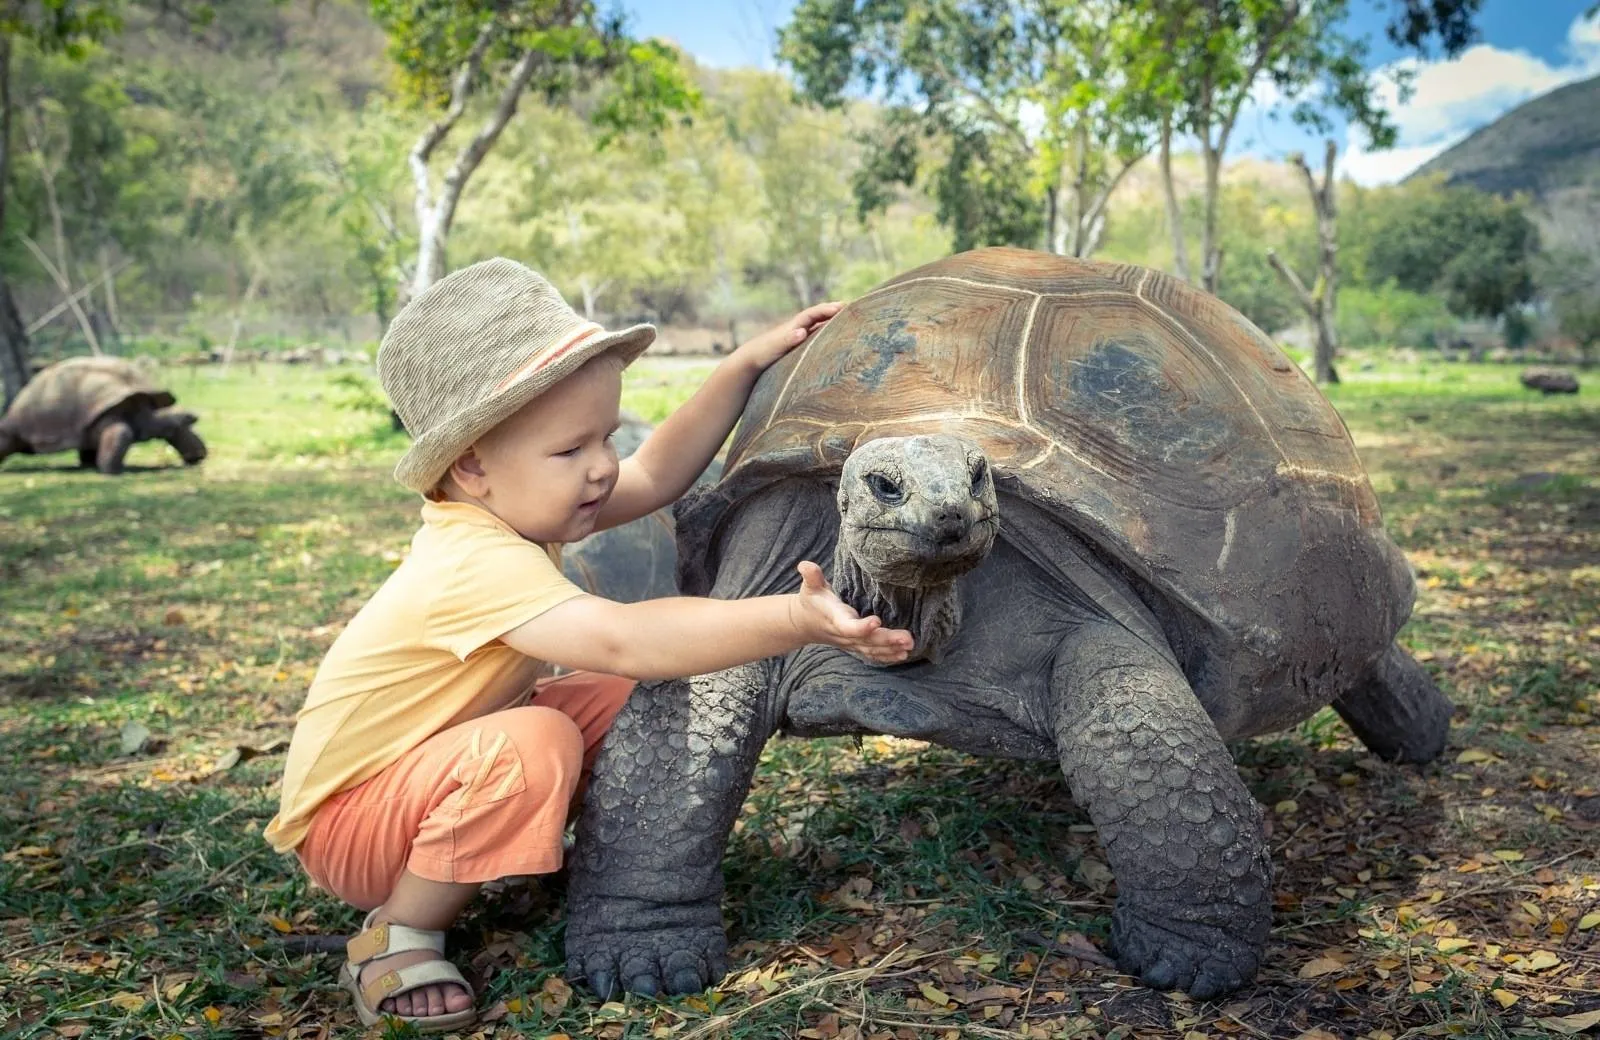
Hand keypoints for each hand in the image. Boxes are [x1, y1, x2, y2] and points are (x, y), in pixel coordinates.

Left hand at [735, 301, 843, 372]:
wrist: (751, 360)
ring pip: (819, 326)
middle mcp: (798, 328)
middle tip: (853, 307)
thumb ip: (788, 339)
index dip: (827, 309)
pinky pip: (817, 337)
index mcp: (794, 326)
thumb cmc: (762, 353)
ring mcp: (800, 336)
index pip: (813, 313)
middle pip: (819, 316)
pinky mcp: (800, 346)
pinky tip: (837, 337)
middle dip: (834, 311)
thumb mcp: (775, 347)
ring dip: (833, 321)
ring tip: (850, 319)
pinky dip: (828, 333)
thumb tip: (802, 332)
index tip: (841, 307)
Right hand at [789, 561, 913, 663]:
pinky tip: (903, 654)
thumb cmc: (812, 601)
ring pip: (872, 649)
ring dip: (891, 649)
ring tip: (909, 646)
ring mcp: (851, 643)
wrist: (805, 623)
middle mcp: (844, 634)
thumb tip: (805, 565)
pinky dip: (887, 656)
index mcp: (835, 618)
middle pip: (867, 641)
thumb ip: (811, 576)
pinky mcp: (856, 646)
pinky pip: (872, 654)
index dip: (861, 627)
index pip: (848, 626)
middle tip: (907, 639)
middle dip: (887, 640)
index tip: (877, 621)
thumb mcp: (810, 586)